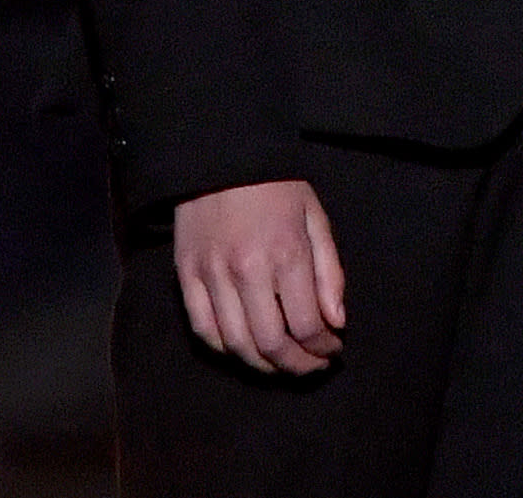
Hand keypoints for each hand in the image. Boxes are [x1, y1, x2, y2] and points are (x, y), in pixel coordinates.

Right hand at [172, 179, 346, 374]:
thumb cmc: (276, 187)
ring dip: (263, 365)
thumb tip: (336, 323)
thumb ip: (329, 272)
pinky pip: (203, 330)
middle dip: (297, 365)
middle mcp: (247, 271)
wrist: (221, 156)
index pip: (307, 325)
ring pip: (237, 345)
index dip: (323, 348)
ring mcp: (212, 276)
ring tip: (281, 365)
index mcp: (286, 254)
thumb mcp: (315, 217)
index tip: (332, 351)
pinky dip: (225, 349)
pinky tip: (243, 349)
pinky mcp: (186, 276)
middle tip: (311, 366)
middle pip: (272, 343)